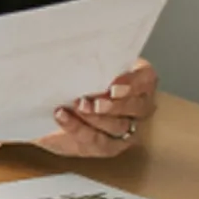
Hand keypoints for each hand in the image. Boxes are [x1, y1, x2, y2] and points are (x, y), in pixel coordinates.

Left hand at [35, 59, 159, 157]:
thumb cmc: (76, 79)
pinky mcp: (107, 146)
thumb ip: (90, 61)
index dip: (133, 83)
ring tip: (77, 106)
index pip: (146, 79)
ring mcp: (126, 129)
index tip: (113, 86)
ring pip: (118, 126)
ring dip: (96, 118)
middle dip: (114, 105)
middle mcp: (138, 107)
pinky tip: (62, 116)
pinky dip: (78, 128)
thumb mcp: (83, 65)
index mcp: (138, 80)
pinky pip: (98, 142)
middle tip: (94, 101)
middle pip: (136, 107)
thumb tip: (81, 52)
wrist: (52, 104)